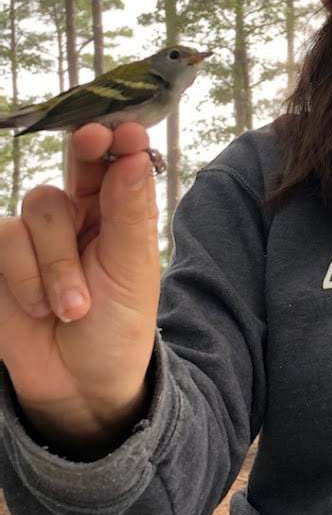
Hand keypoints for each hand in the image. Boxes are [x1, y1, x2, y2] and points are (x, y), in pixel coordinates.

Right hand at [0, 122, 160, 457]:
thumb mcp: (133, 273)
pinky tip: (40, 309)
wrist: (78, 386)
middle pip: (76, 167)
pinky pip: (3, 237)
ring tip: (72, 308)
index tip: (127, 128)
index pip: (118, 163)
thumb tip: (134, 157)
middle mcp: (79, 215)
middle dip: (86, 152)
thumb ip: (130, 214)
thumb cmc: (119, 326)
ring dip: (56, 263)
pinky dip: (24, 276)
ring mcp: (37, 235)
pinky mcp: (3, 258)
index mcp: (118, 214)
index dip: (119, 140)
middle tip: (94, 141)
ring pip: (39, 208)